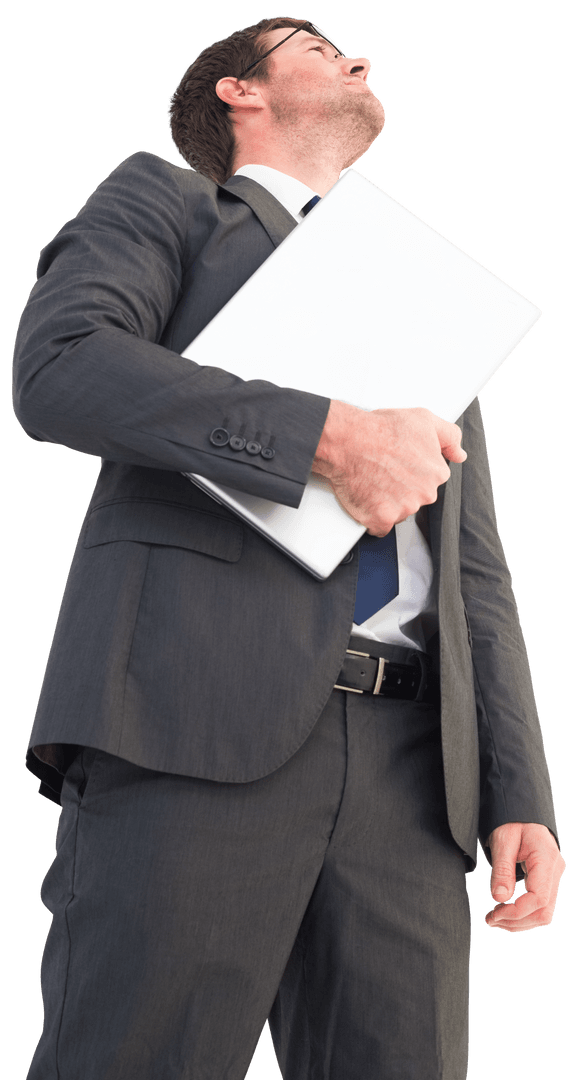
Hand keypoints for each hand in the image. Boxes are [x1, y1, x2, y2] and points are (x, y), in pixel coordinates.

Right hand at [312, 401, 466, 535]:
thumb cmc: (381, 430)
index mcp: (437, 473)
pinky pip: (380, 527)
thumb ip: (449, 437)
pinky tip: (368, 497)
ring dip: (387, 502)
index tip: (400, 462)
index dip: (413, 471)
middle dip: (402, 488)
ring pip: (399, 512)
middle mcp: (424, 493)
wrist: (349, 441)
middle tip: (385, 469)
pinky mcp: (381, 520)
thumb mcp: (424, 419)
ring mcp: (403, 509)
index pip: (430, 480)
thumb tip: (460, 454)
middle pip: (415, 498)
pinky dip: (373, 516)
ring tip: (373, 479)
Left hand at [485, 822, 565, 932]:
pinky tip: (505, 913)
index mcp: (547, 858)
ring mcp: (554, 878)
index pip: (539, 898)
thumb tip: (499, 898)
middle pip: (543, 912)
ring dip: (519, 922)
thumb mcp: (502, 840)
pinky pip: (540, 907)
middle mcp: (555, 871)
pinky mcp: (548, 883)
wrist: (523, 815)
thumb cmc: (512, 823)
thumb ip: (502, 869)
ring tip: (494, 918)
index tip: (494, 913)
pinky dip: (523, 915)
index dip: (517, 912)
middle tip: (490, 919)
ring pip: (543, 914)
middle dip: (516, 921)